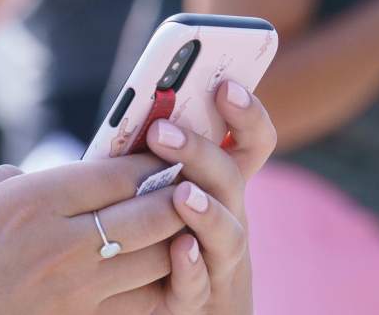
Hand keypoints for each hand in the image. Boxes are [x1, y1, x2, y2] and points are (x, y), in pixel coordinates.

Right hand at [0, 82, 276, 314]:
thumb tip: (38, 178)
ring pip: (159, 258)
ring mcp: (79, 293)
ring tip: (189, 217)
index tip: (161, 148)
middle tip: (190, 177)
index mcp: (29, 205)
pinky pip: (146, 303)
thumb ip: (1, 178)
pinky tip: (171, 268)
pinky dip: (167, 282)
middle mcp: (63, 246)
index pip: (114, 173)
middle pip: (150, 212)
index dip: (147, 157)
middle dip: (178, 190)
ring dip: (180, 234)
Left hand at [145, 81, 277, 314]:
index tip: (226, 85)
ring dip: (206, 211)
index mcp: (217, 182)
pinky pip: (198, 286)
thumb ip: (149, 156)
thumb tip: (129, 112)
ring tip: (182, 194)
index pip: (249, 142)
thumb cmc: (150, 232)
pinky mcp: (200, 299)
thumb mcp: (155, 186)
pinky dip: (191, 268)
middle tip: (162, 130)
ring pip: (227, 233)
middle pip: (230, 178)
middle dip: (201, 151)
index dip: (247, 114)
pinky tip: (180, 250)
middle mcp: (228, 216)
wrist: (159, 302)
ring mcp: (220, 259)